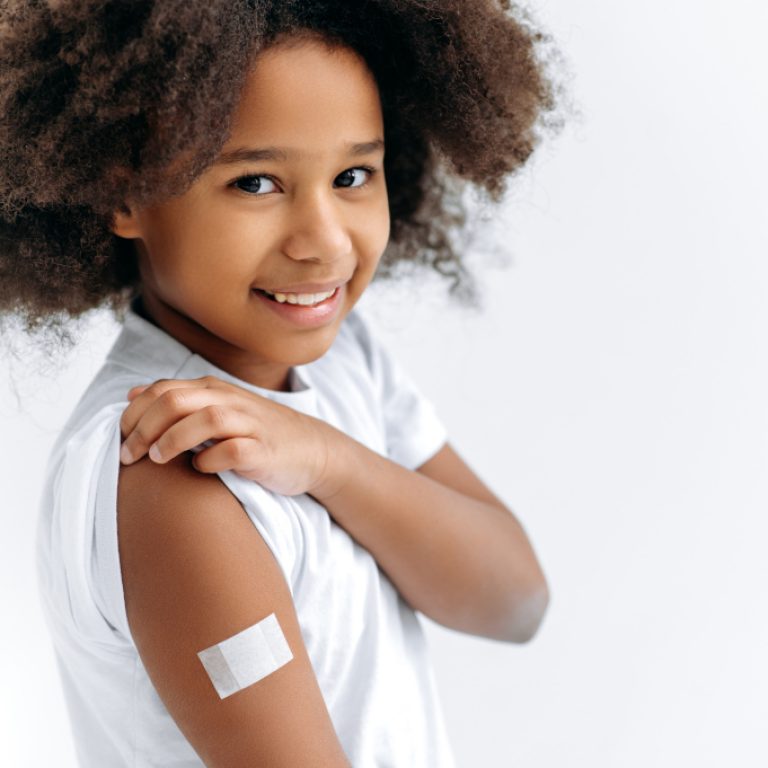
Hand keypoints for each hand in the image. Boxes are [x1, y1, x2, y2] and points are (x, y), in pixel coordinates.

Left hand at [118, 376, 335, 496]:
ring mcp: (250, 424)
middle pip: (176, 401)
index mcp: (212, 390)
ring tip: (156, 460)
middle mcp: (229, 401)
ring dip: (173, 440)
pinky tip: (201, 469)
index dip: (134, 414)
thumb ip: (177, 400)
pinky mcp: (264, 450)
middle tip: (128, 456)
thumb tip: (133, 394)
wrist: (311, 448)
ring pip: (205, 420)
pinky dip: (211, 461)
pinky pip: (233, 452)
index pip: (162, 390)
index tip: (120, 439)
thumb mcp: (216, 409)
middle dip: (144, 429)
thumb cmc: (256, 432)